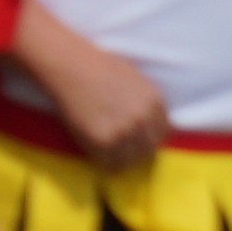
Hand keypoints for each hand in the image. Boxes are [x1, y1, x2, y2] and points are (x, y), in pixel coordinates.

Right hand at [23, 12, 169, 169]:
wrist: (68, 65)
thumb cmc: (97, 67)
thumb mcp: (134, 80)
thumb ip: (146, 103)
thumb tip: (149, 126)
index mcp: (154, 102)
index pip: (163, 134)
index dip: (148, 137)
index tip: (135, 139)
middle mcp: (143, 118)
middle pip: (148, 150)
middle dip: (135, 150)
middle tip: (117, 145)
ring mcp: (124, 131)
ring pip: (130, 162)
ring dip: (119, 158)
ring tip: (105, 148)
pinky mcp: (103, 141)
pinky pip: (109, 165)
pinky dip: (102, 161)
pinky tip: (94, 148)